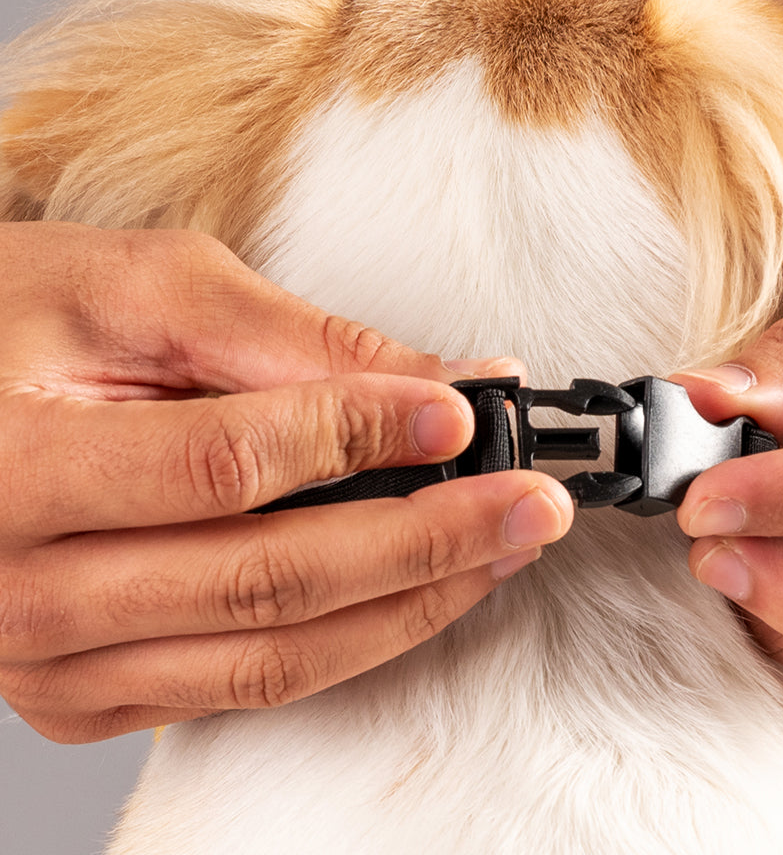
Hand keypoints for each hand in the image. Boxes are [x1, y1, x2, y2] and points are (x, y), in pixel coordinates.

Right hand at [0, 223, 572, 741]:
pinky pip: (241, 685)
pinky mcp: (84, 691)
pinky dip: (346, 640)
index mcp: (13, 470)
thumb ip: (290, 339)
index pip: (229, 466)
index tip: (465, 410)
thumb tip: (438, 382)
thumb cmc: (7, 320)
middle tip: (530, 503)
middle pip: (269, 580)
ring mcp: (52, 661)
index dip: (363, 436)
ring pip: (271, 656)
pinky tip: (414, 591)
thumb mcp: (137, 292)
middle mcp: (22, 591)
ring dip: (407, 603)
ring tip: (497, 552)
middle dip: (427, 540)